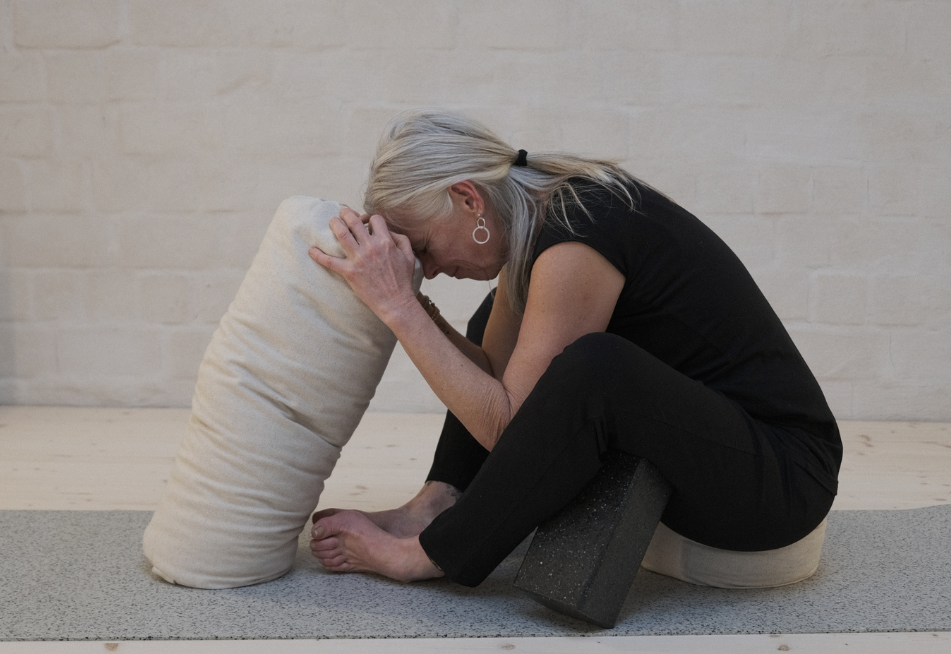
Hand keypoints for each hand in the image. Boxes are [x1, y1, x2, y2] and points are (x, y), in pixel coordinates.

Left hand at [309, 206, 417, 324]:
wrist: (396, 302)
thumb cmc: (403, 281)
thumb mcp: (409, 256)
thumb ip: (401, 240)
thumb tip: (390, 231)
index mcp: (385, 242)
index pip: (375, 220)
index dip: (370, 219)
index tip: (366, 223)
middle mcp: (371, 247)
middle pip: (354, 222)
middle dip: (346, 214)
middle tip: (342, 213)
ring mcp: (359, 259)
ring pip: (342, 235)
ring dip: (334, 224)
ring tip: (331, 221)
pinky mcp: (350, 272)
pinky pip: (330, 261)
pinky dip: (318, 255)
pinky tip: (311, 250)